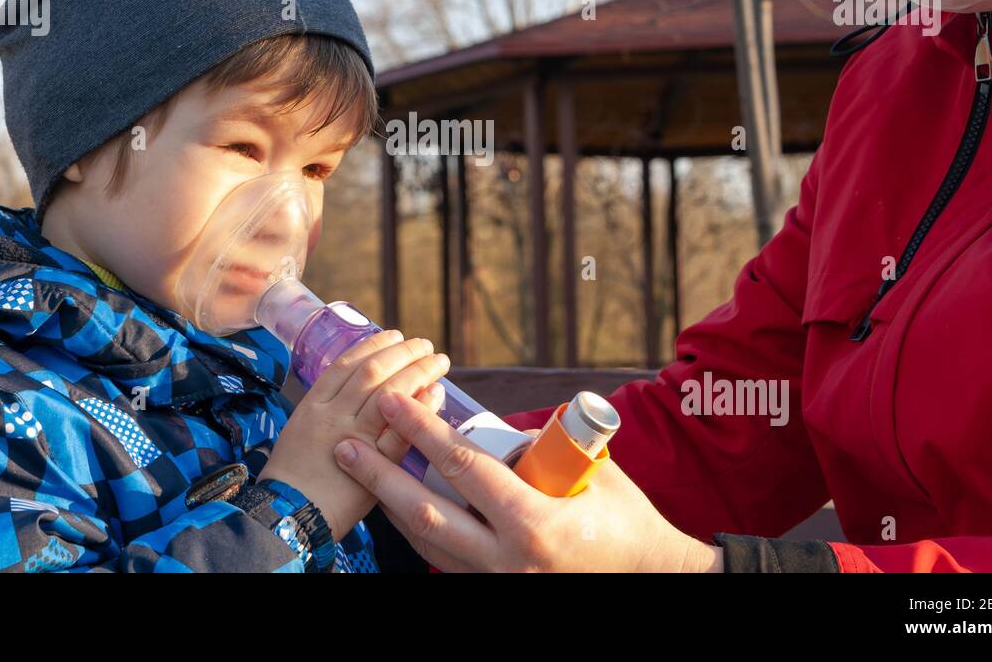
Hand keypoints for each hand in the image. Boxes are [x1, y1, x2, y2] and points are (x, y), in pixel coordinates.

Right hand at [260, 330, 448, 541]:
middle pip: (372, 372)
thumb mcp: (300, 431)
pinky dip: (420, 410)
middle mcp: (332, 416)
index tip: (395, 335)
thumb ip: (327, 410)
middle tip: (424, 344)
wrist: (287, 517)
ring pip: (388, 394)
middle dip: (402, 353)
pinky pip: (399, 432)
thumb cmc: (292, 478)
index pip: (346, 364)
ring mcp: (352, 439)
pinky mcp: (372, 466)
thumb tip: (355, 391)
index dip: (373, 346)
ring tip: (437, 361)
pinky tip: (435, 394)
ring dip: (417, 372)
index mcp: (313, 406)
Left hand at [333, 389, 723, 572]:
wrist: (647, 577)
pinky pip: (442, 560)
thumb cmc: (625, 518)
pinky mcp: (493, 591)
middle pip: (426, 511)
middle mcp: (507, 559)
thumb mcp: (592, 471)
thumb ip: (546, 446)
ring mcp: (496, 582)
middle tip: (345, 444)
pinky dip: (417, 532)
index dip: (422, 432)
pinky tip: (398, 507)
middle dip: (380, 475)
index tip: (393, 400)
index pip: (464, 468)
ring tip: (360, 469)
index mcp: (533, 522)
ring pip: (426, 542)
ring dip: (389, 504)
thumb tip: (502, 424)